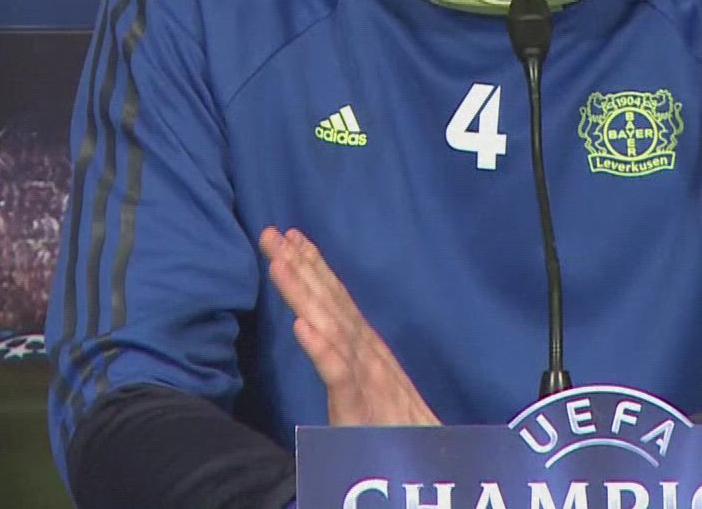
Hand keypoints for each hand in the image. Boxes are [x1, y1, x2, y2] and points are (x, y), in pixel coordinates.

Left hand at [258, 226, 439, 426]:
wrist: (431, 469)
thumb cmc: (401, 435)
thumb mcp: (369, 394)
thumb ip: (349, 368)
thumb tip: (327, 336)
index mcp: (366, 350)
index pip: (336, 301)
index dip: (314, 267)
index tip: (291, 237)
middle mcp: (367, 355)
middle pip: (330, 303)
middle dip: (300, 265)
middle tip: (270, 232)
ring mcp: (365, 379)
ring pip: (330, 328)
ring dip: (304, 293)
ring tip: (278, 262)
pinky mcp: (360, 409)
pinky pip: (339, 377)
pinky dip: (322, 350)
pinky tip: (302, 327)